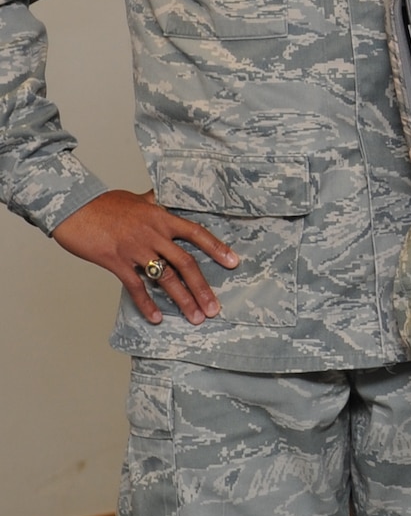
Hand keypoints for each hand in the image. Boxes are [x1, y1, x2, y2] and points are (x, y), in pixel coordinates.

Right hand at [51, 189, 238, 325]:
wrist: (72, 207)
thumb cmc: (102, 203)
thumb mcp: (135, 199)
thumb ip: (153, 201)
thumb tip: (162, 197)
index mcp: (162, 218)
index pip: (197, 233)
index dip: (217, 248)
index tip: (233, 262)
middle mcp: (154, 234)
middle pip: (186, 263)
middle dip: (203, 288)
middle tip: (214, 308)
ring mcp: (136, 249)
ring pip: (166, 278)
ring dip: (183, 300)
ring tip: (195, 317)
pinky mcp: (116, 261)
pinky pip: (136, 287)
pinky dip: (147, 304)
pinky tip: (157, 318)